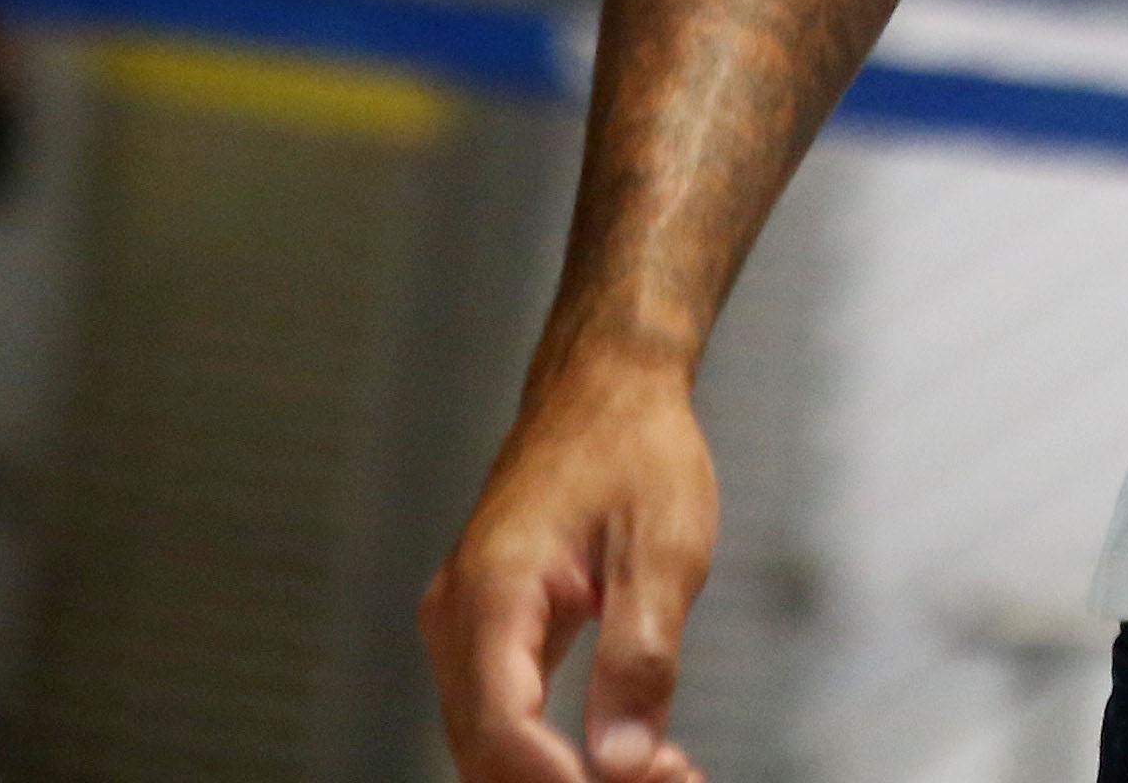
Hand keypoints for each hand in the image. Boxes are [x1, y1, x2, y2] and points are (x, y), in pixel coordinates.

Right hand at [422, 355, 719, 780]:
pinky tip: (631, 758)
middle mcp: (458, 616)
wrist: (605, 384)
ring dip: (563, 773)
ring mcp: (463, 626)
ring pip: (491, 743)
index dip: (558, 779)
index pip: (503, 725)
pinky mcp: (487, 632)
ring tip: (664, 773)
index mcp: (493, 590)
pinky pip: (506, 713)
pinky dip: (556, 750)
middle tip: (669, 781)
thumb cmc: (633, 445)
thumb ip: (640, 657)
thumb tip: (622, 761)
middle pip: (487, 750)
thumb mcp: (662, 547)